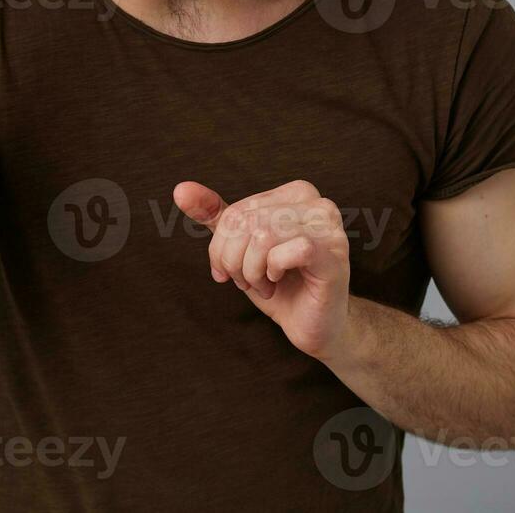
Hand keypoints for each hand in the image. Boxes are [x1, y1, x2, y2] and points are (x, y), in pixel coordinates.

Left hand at [173, 179, 351, 360]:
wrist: (314, 325)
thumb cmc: (282, 285)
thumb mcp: (241, 249)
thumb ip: (215, 216)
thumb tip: (181, 189)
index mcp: (296, 194)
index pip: (238, 211)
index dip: (223, 247)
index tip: (232, 271)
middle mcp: (317, 203)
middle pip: (247, 221)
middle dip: (236, 261)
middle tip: (249, 282)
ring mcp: (329, 228)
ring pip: (262, 235)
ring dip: (252, 271)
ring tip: (265, 284)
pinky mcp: (333, 255)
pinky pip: (282, 253)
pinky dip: (271, 273)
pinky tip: (280, 282)